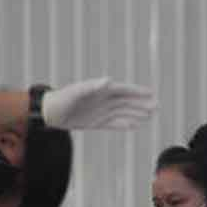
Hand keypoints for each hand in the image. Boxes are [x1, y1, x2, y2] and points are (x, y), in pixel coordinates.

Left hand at [41, 77, 155, 129]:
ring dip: (136, 114)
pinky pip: (114, 123)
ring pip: (123, 112)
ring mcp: (101, 111)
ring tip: (150, 116)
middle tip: (157, 107)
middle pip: (127, 102)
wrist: (50, 113)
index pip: (124, 90)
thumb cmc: (62, 99)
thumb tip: (108, 80)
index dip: (138, 92)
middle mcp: (103, 100)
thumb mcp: (77, 91)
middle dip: (142, 104)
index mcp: (101, 90)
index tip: (151, 93)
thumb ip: (93, 86)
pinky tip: (134, 126)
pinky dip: (125, 124)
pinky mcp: (97, 122)